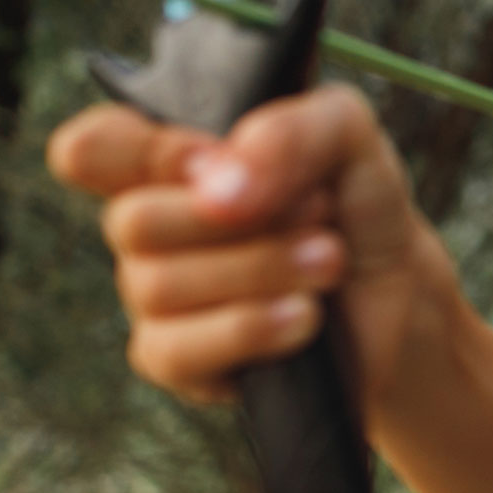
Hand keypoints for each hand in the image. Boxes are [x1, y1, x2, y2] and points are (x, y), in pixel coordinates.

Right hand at [46, 85, 451, 406]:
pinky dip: (251, 327)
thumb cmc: (355, 206)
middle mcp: (150, 228)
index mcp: (170, 161)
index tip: (220, 159)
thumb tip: (219, 187)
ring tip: (329, 263)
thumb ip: (291, 131)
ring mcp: (154, 298)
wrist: (400, 293)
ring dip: (264, 270)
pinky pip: (174, 350)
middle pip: (131, 221)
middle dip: (244, 222)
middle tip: (319, 216)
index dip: (148, 152)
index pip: (92, 148)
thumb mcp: (349, 137)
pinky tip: (305, 319)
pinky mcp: (176, 361)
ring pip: (158, 286)